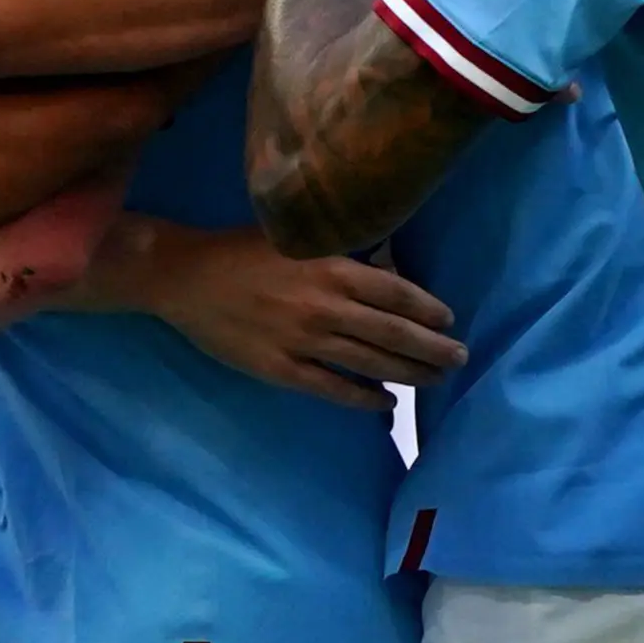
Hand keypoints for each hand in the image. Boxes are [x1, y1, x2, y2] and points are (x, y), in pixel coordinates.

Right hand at [118, 223, 464, 411]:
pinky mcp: (281, 369)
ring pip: (370, 363)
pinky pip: (333, 389)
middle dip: (432, 348)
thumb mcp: (296, 237)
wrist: (185, 277)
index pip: (395, 292)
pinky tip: (386, 405)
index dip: (426, 310)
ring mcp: (303, 341)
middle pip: (393, 333)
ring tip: (435, 380)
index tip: (448, 321)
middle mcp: (325, 306)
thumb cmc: (241, 251)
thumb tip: (385, 260)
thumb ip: (338, 252)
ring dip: (409, 374)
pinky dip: (364, 399)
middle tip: (458, 358)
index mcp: (331, 267)